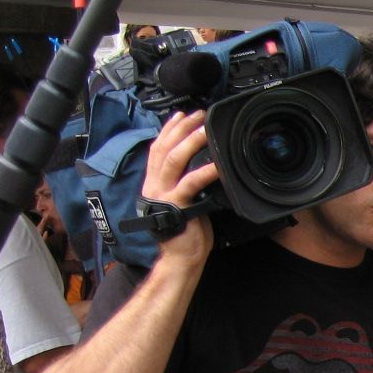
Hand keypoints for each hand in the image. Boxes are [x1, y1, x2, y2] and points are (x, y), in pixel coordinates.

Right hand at [141, 110, 219, 265]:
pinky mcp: (177, 205)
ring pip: (174, 160)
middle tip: (198, 115)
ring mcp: (163, 194)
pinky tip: (217, 164)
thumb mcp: (183, 201)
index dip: (168, 130)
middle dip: (182, 128)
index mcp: (155, 182)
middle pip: (165, 148)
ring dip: (190, 141)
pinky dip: (205, 171)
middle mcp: (155, 185)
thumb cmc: (186, 232)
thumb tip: (203, 166)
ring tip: (205, 129)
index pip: (158, 148)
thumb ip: (186, 183)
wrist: (180, 257)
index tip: (180, 115)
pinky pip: (191, 183)